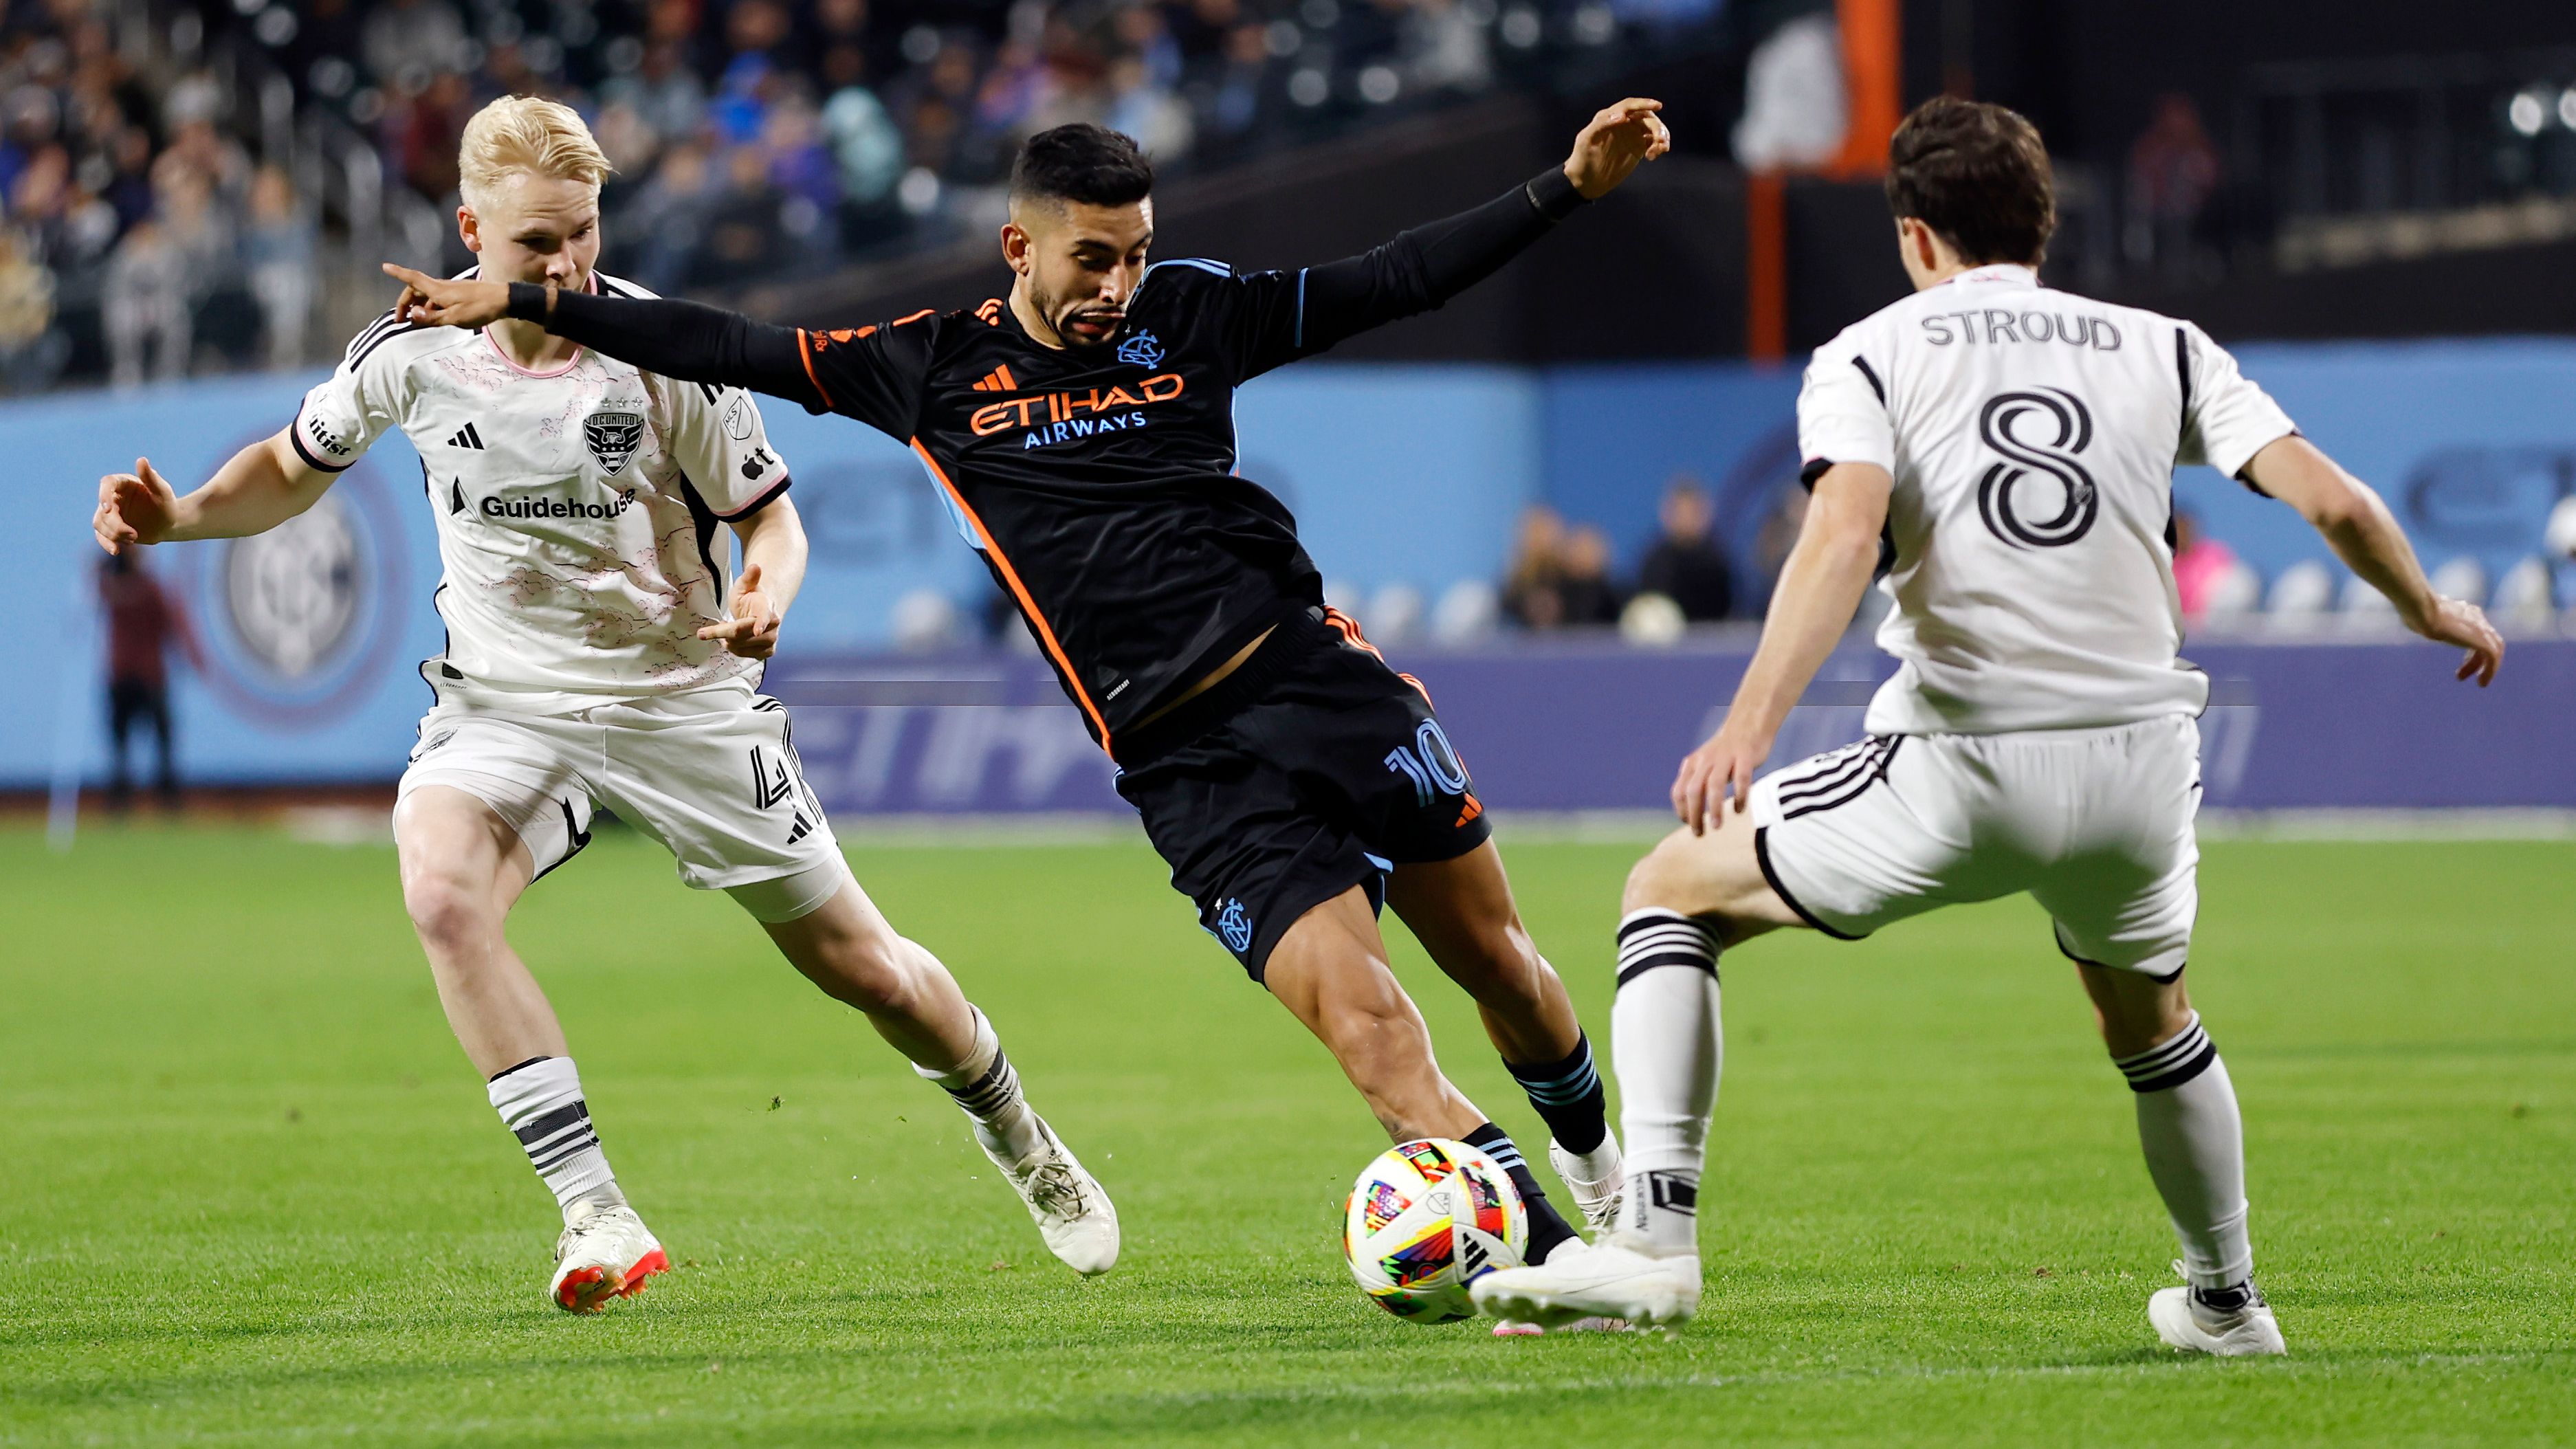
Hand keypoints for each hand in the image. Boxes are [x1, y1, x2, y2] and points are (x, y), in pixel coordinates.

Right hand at [96, 457, 177, 553]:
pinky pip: (101, 536)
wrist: (169, 523)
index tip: (109, 508)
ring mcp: (109, 513)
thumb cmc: (167, 504)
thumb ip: (151, 478)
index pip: (107, 483)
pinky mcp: (110, 528)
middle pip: (102, 510)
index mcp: (123, 483)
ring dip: (114, 534)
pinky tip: (116, 551)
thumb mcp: (163, 492)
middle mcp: (112, 497)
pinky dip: (106, 543)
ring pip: (99, 523)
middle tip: (134, 535)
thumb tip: (142, 460)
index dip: (104, 494)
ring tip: (134, 538)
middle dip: (115, 524)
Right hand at [381, 263, 513, 328]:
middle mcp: (442, 287)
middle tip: (400, 319)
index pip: (413, 278)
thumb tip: (412, 315)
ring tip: (415, 322)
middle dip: (405, 303)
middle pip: (416, 290)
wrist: (506, 300)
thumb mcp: (454, 318)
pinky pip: (439, 299)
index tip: (385, 267)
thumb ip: (432, 317)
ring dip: (419, 307)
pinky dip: (431, 307)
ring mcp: (452, 290)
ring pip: (428, 296)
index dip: (398, 273)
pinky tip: (434, 319)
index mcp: (438, 290)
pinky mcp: (460, 295)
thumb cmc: (481, 308)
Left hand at [698, 562, 782, 658]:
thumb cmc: (752, 597)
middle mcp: (773, 627)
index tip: (757, 629)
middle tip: (720, 623)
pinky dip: (734, 648)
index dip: (761, 624)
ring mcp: (771, 642)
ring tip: (729, 628)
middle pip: (740, 635)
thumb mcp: (745, 585)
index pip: (764, 618)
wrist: (763, 610)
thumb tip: (755, 566)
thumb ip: (749, 577)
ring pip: (739, 647)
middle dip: (723, 631)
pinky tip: (734, 639)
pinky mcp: (767, 653)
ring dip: (728, 640)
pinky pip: (743, 654)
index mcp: (768, 608)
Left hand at [1563, 97, 1670, 199]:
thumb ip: (1602, 124)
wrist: (1586, 181)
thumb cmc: (1582, 159)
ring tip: (1660, 150)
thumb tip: (1623, 116)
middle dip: (1656, 126)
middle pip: (1646, 116)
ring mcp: (1632, 134)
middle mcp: (1623, 122)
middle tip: (1660, 141)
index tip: (1658, 106)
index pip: (1629, 106)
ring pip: (1653, 128)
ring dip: (1661, 136)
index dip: (1644, 103)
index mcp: (1609, 116)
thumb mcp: (1586, 140)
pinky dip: (1658, 146)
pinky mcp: (1638, 147)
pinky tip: (1653, 156)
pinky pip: (1653, 141)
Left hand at [1671, 711, 1770, 835]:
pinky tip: (1740, 809)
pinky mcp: (1744, 756)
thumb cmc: (1725, 752)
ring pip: (1714, 785)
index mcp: (1692, 764)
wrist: (1747, 724)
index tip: (1688, 825)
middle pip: (1693, 790)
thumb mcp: (1704, 764)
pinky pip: (1741, 778)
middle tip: (1699, 833)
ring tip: (1717, 826)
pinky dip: (1739, 795)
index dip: (1681, 810)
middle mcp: (1705, 760)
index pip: (1678, 791)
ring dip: (1715, 808)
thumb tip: (1691, 813)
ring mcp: (1725, 757)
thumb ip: (1696, 782)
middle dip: (1694, 814)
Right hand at [2409, 593, 2503, 686]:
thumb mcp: (2420, 616)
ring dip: (2487, 668)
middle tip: (2461, 675)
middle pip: (2487, 640)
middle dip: (2476, 659)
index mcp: (2464, 610)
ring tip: (2479, 682)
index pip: (2476, 629)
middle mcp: (2476, 617)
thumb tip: (2413, 620)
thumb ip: (2425, 620)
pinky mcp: (2483, 640)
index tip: (2458, 661)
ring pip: (2493, 650)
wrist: (2423, 610)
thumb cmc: (2415, 611)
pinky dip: (2490, 671)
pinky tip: (2482, 683)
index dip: (2469, 647)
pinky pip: (2493, 658)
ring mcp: (2481, 628)